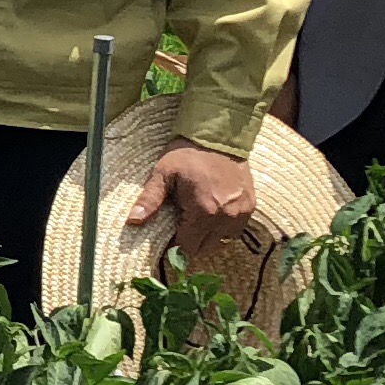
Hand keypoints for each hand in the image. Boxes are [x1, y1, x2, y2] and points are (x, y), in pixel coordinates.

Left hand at [123, 141, 256, 272]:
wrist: (219, 136)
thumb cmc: (187, 155)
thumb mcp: (163, 174)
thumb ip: (150, 199)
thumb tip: (133, 221)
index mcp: (203, 212)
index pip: (187, 248)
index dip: (175, 245)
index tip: (169, 236)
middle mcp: (225, 218)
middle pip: (205, 249)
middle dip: (191, 242)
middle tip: (182, 225)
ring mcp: (241, 213)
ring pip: (222, 241)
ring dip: (209, 236)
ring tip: (198, 219)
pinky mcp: (251, 207)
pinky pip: (236, 230)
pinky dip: (224, 227)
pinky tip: (214, 213)